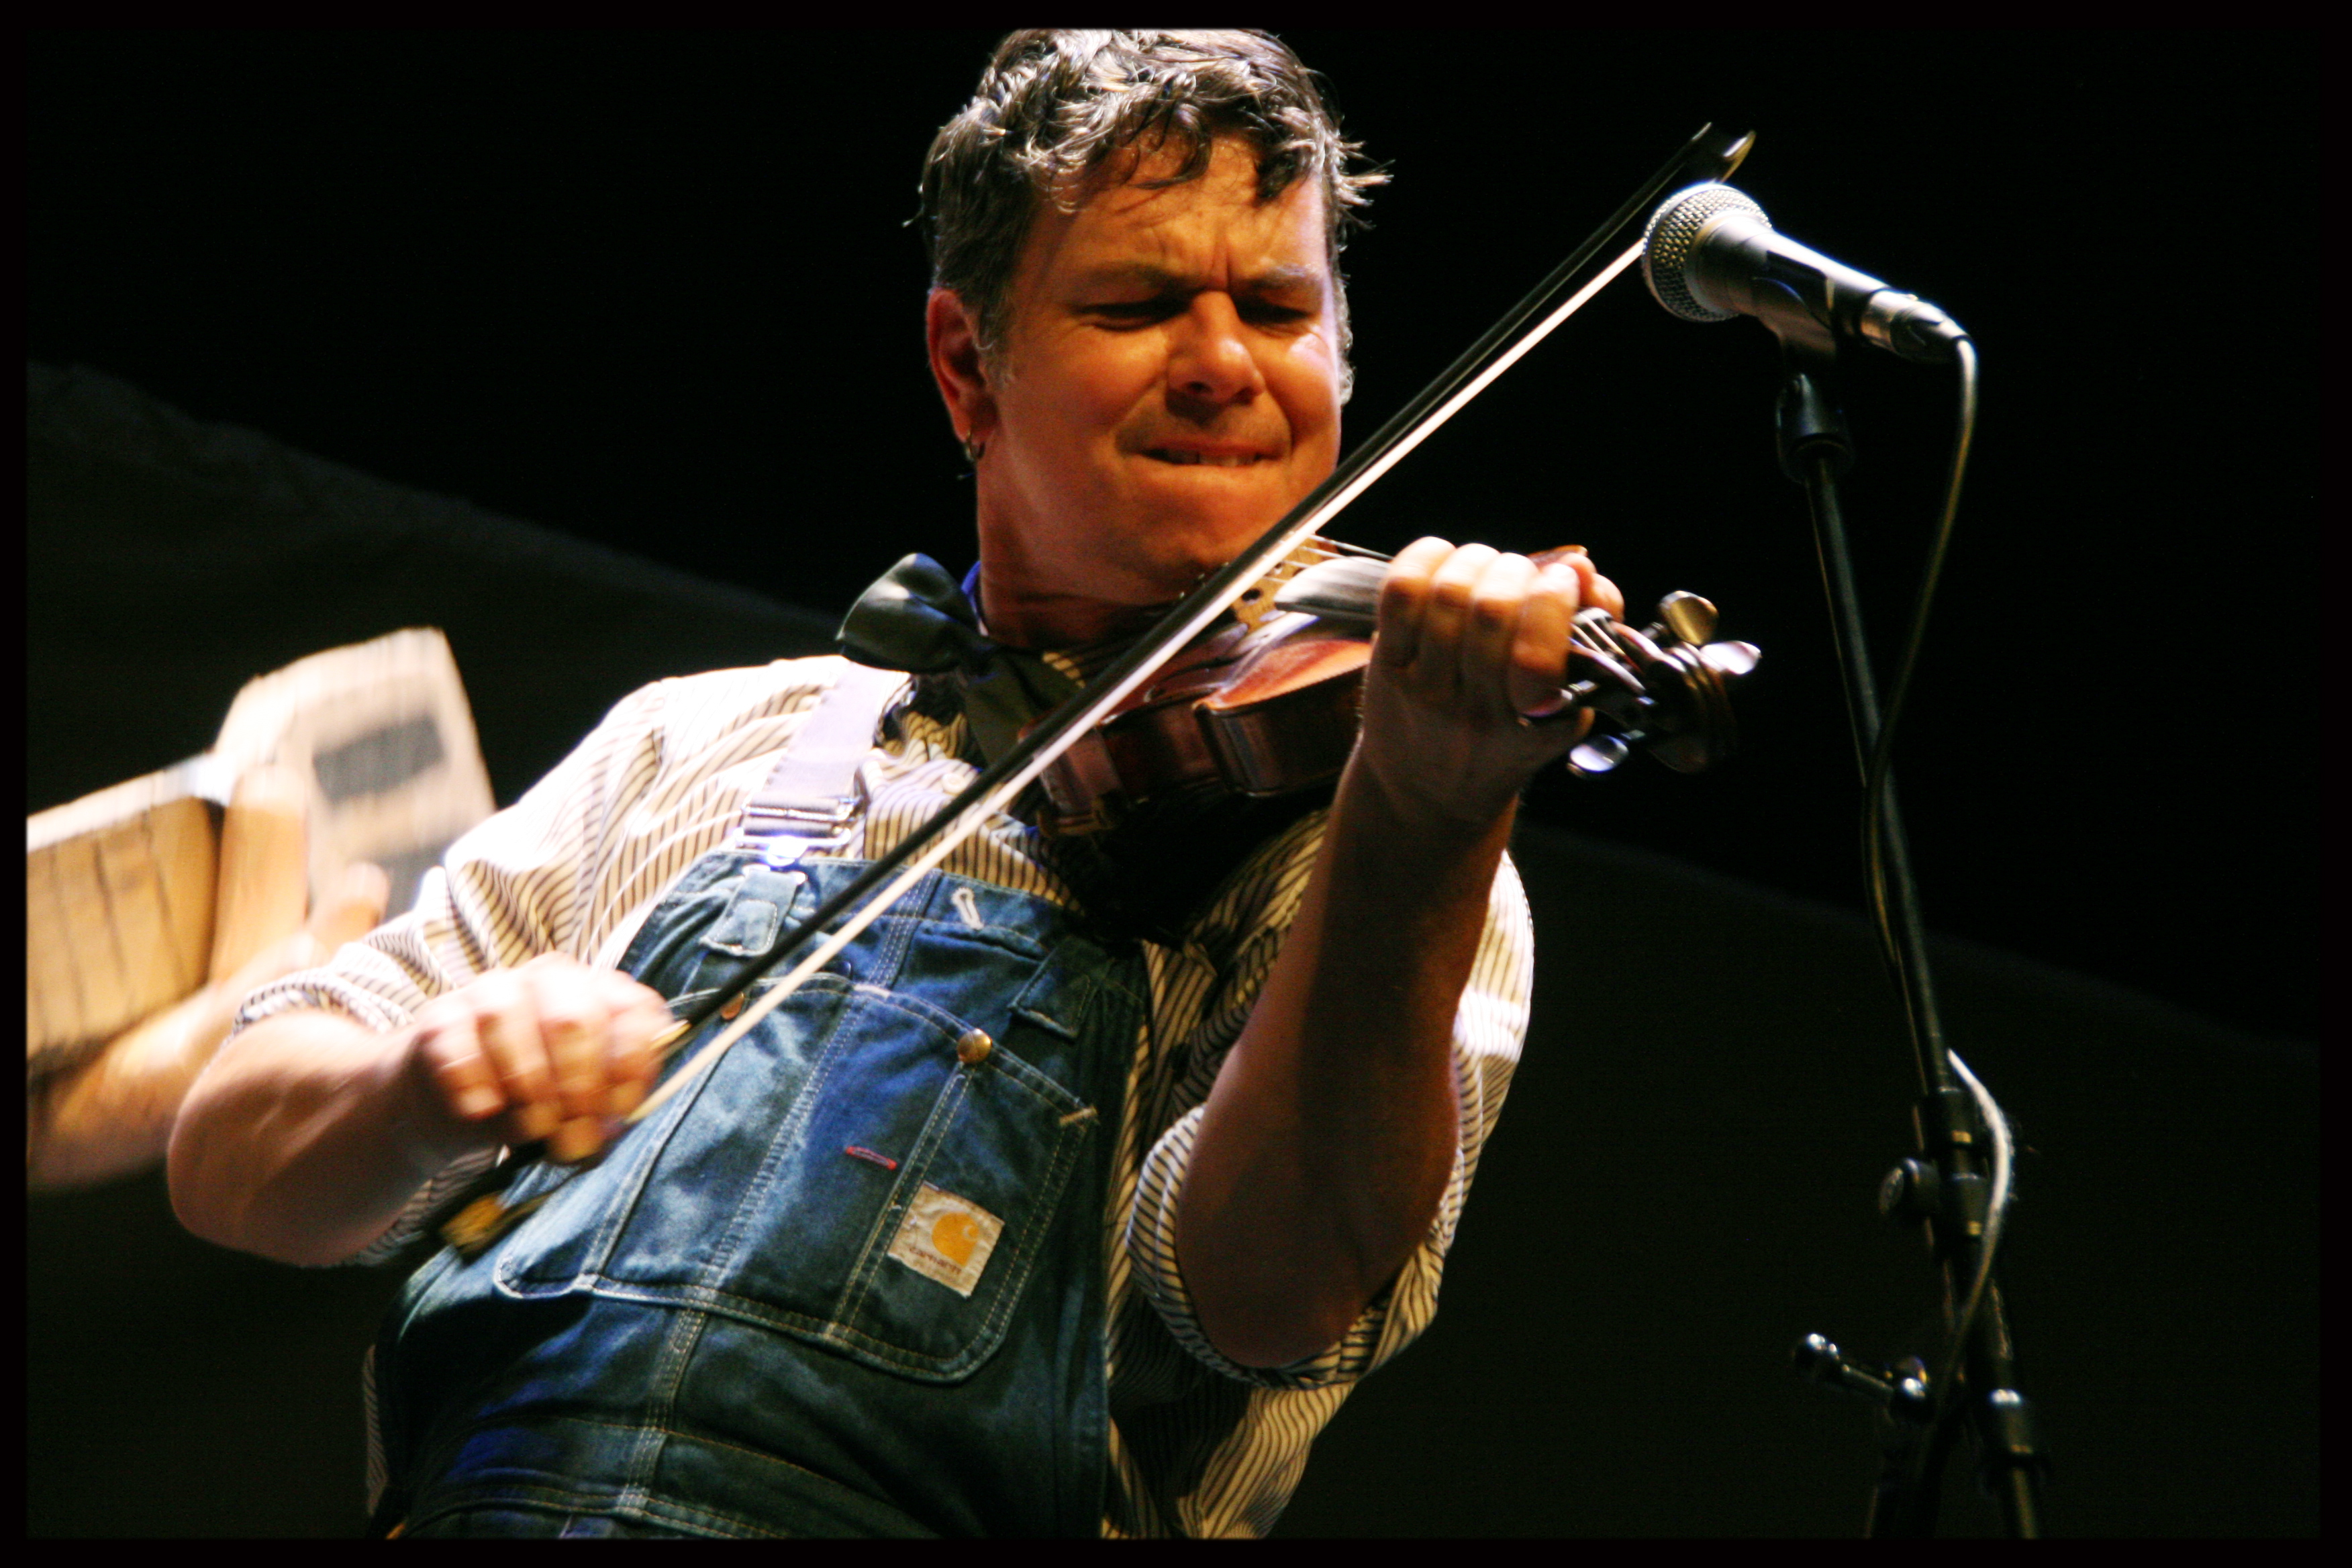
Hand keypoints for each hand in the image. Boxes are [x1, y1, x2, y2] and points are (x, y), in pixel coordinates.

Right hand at [408, 953, 671, 1163]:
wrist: (468, 1102)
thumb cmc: (543, 1100)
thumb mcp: (583, 1113)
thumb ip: (601, 1121)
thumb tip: (596, 1136)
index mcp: (604, 995)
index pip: (633, 1010)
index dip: (630, 1067)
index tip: (615, 1113)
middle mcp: (553, 979)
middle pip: (573, 1016)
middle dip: (576, 1086)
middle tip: (570, 1134)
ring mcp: (494, 989)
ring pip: (506, 1015)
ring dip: (524, 1082)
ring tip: (532, 1126)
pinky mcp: (443, 1014)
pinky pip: (454, 1038)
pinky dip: (471, 1082)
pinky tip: (482, 1110)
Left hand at [1357, 537, 1625, 828]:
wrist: (1431, 792)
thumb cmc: (1507, 738)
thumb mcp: (1566, 705)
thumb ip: (1590, 632)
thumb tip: (1581, 568)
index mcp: (1537, 719)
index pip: (1536, 649)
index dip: (1554, 597)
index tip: (1565, 582)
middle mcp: (1479, 708)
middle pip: (1491, 610)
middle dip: (1516, 572)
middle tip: (1523, 576)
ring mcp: (1430, 688)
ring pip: (1449, 595)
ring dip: (1476, 562)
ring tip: (1489, 570)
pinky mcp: (1389, 666)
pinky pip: (1400, 594)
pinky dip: (1424, 560)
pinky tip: (1445, 562)